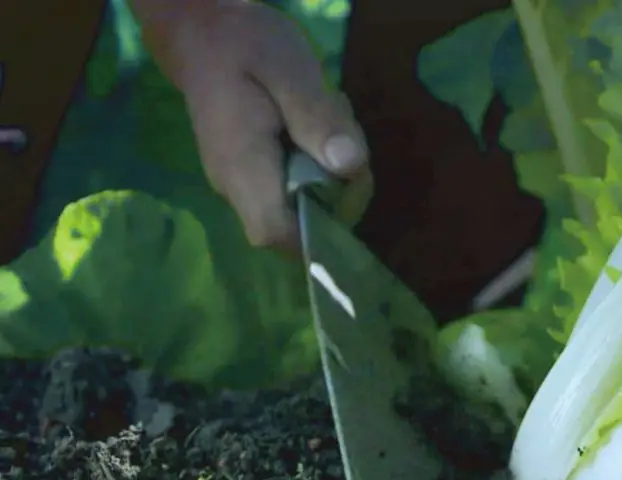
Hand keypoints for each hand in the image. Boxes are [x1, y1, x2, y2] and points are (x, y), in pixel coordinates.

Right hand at [134, 0, 371, 251]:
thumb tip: (349, 166)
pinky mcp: (256, 176)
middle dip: (338, 193)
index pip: (274, 233)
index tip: (346, 194)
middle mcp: (238, 187)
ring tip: (328, 117)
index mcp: (242, 166)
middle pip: (297, 224)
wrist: (204, 34)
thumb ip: (317, 117)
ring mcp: (244, 185)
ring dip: (334, 174)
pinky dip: (321, 165)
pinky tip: (317, 125)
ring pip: (303, 206)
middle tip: (342, 133)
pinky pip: (297, 188)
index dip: (315, 235)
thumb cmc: (244, 45)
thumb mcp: (289, 69)